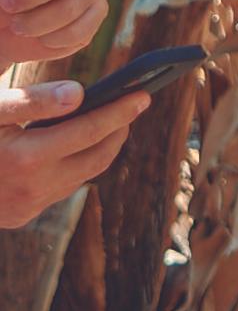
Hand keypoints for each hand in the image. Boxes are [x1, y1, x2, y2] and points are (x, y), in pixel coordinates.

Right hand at [0, 80, 149, 228]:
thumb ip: (33, 100)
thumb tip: (80, 94)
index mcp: (25, 160)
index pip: (89, 132)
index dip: (120, 111)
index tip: (143, 93)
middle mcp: (32, 191)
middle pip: (96, 158)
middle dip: (118, 130)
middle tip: (134, 104)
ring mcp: (27, 209)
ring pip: (82, 176)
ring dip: (100, 148)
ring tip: (112, 121)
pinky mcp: (21, 217)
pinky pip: (62, 189)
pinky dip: (76, 165)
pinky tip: (78, 144)